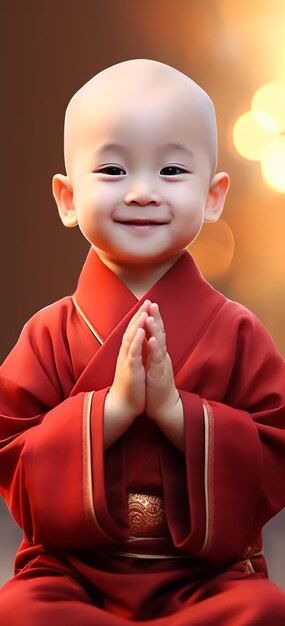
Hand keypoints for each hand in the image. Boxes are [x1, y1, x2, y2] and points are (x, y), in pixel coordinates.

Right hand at [104, 302, 148, 447]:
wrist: (122, 405)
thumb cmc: (129, 387)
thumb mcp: (133, 366)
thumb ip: (135, 354)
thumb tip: (139, 343)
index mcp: (128, 353)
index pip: (133, 331)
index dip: (139, 317)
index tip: (147, 305)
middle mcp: (126, 353)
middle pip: (131, 330)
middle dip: (140, 315)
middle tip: (147, 300)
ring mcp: (127, 361)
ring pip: (131, 338)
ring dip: (137, 324)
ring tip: (144, 311)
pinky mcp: (130, 369)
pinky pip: (133, 353)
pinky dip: (137, 341)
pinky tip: (140, 331)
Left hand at [145, 303, 179, 422]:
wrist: (164, 405)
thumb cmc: (157, 386)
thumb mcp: (154, 364)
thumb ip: (153, 351)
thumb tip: (150, 338)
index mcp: (158, 353)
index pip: (156, 331)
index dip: (154, 318)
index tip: (149, 304)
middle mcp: (162, 355)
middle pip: (160, 332)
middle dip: (156, 317)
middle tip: (152, 303)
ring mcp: (161, 363)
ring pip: (160, 343)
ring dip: (155, 329)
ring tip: (151, 316)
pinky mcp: (160, 373)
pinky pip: (158, 359)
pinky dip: (155, 348)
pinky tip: (152, 339)